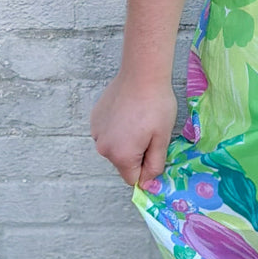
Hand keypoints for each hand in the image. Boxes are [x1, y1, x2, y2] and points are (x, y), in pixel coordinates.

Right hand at [90, 72, 178, 187]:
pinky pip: (108, 132)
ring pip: (115, 148)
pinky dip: (118, 128)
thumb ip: (155, 165)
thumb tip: (147, 184)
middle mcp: (103, 148)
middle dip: (137, 154)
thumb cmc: (156, 106)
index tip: (155, 150)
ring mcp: (96, 132)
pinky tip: (128, 112)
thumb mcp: (163, 139)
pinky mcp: (94, 118)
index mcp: (121, 156)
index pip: (132, 179)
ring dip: (126, 140)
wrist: (142, 74)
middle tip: (149, 131)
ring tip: (139, 119)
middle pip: (123, 163)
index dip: (146, 169)